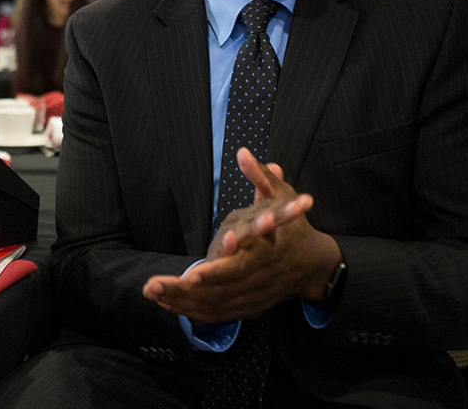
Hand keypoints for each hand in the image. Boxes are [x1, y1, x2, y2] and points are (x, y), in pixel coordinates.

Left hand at [141, 148, 339, 323]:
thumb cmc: (295, 229)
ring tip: (153, 293)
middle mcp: (258, 280)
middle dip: (184, 292)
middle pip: (219, 292)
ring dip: (182, 303)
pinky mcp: (247, 308)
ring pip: (215, 307)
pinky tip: (169, 305)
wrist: (314, 265)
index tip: (190, 275)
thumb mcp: (282, 197)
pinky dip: (194, 313)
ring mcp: (253, 297)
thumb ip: (260, 178)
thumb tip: (243, 153)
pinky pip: (218, 315)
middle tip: (154, 288)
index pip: (238, 267)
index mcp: (266, 254)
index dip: (214, 272)